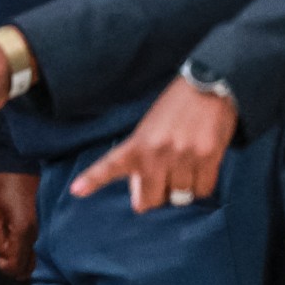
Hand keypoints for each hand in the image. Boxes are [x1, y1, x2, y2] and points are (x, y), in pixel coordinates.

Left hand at [0, 171, 38, 278]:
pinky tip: (20, 242)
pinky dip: (31, 253)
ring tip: (11, 246)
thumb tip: (3, 254)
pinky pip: (40, 249)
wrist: (24, 168)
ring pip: (36, 261)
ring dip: (22, 260)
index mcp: (23, 231)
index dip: (4, 266)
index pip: (16, 265)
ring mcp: (45, 231)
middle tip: (3, 254)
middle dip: (14, 267)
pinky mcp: (47, 227)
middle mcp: (38, 234)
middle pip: (28, 269)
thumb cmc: (5, 188)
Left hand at [71, 78, 234, 211]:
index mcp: (137, 143)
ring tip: (184, 169)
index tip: (76, 191)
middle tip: (161, 186)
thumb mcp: (148, 129)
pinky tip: (199, 170)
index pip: (112, 164)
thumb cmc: (174, 110)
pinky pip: (203, 189)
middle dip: (156, 197)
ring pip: (181, 196)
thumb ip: (141, 158)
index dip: (93, 179)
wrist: (206, 86)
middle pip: (152, 199)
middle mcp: (158, 152)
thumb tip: (141, 195)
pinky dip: (201, 186)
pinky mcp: (209, 156)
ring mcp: (184, 156)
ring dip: (182, 190)